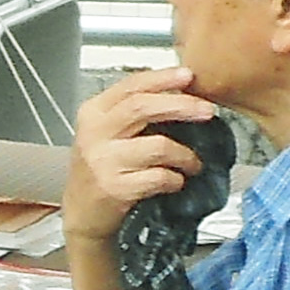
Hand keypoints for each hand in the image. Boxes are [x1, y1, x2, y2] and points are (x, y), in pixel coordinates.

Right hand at [61, 67, 221, 250]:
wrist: (82, 214)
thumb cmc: (100, 171)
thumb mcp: (105, 134)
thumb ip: (132, 112)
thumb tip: (178, 91)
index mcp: (93, 113)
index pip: (130, 86)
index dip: (162, 79)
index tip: (188, 75)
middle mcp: (94, 134)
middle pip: (142, 107)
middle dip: (181, 105)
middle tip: (207, 111)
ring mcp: (102, 162)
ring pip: (158, 145)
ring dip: (185, 155)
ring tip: (193, 163)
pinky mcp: (115, 188)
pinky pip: (159, 177)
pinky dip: (175, 179)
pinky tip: (176, 182)